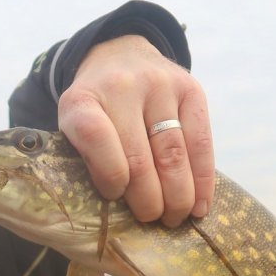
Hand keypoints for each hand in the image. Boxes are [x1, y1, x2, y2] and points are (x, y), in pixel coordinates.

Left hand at [57, 34, 214, 225]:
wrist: (118, 55)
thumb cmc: (94, 108)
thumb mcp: (72, 128)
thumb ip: (86, 160)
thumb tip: (119, 211)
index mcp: (82, 101)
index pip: (96, 138)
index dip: (109, 176)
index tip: (114, 197)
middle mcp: (122, 87)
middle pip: (140, 157)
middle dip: (148, 201)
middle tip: (151, 221)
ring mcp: (160, 86)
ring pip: (174, 154)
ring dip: (178, 196)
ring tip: (175, 219)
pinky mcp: (191, 90)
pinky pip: (201, 142)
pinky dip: (203, 179)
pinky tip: (200, 205)